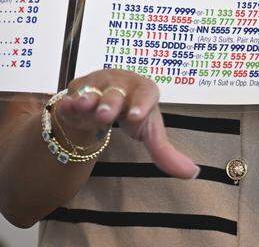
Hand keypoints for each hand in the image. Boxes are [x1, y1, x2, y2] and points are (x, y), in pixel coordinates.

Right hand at [55, 69, 198, 178]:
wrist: (104, 102)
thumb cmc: (133, 113)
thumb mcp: (150, 132)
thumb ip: (166, 153)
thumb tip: (193, 174)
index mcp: (142, 90)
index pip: (146, 93)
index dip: (141, 103)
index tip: (136, 117)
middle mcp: (119, 84)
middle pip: (115, 94)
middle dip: (111, 103)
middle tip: (106, 115)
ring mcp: (96, 86)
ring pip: (92, 92)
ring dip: (88, 99)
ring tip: (84, 105)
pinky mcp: (76, 93)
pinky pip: (70, 97)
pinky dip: (68, 102)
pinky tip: (65, 107)